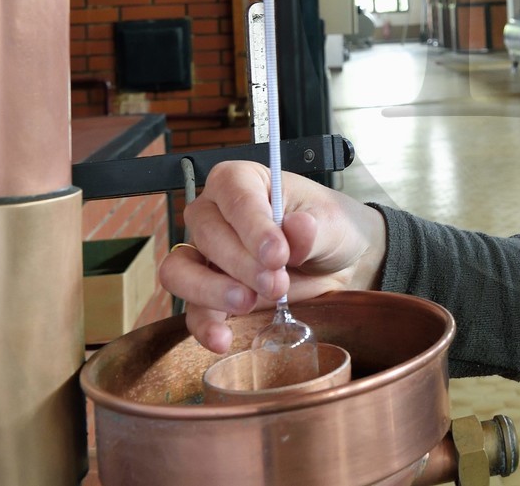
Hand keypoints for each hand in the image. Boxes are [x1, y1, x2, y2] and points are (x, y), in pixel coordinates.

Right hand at [158, 160, 388, 353]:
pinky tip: (223, 339)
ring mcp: (206, 255)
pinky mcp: (209, 294)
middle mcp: (215, 214)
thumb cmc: (329, 228)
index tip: (276, 252)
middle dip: (242, 263)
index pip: (234, 195)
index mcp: (243, 181)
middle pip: (207, 235)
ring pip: (181, 271)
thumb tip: (297, 226)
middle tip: (276, 282)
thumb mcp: (332, 224)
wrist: (338, 263)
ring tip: (249, 303)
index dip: (252, 225)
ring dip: (212, 290)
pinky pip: (191, 311)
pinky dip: (204, 326)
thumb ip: (313, 229)